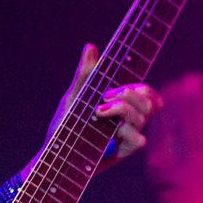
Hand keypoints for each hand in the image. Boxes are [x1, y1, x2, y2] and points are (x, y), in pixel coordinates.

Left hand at [37, 44, 163, 173]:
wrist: (53, 155)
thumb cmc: (65, 126)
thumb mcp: (73, 96)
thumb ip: (85, 74)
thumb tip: (91, 46)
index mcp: (122, 106)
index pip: (147, 94)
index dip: (146, 89)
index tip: (122, 85)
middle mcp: (128, 121)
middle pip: (149, 102)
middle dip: (128, 94)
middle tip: (104, 96)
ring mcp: (126, 137)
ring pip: (142, 118)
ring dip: (121, 109)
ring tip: (98, 111)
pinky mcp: (122, 153)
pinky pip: (138, 140)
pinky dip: (126, 132)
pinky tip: (110, 130)